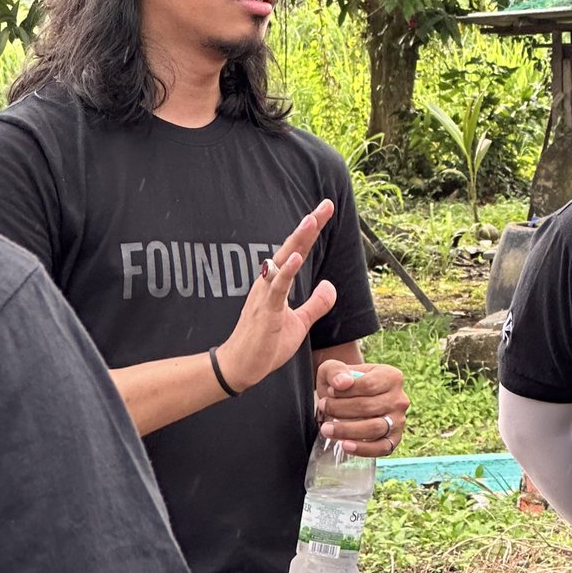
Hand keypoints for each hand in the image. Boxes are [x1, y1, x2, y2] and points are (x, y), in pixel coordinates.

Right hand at [214, 201, 337, 391]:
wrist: (241, 367)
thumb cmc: (266, 344)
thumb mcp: (299, 323)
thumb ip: (316, 304)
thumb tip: (330, 284)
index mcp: (277, 284)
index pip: (297, 251)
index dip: (312, 231)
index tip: (326, 210)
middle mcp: (269, 284)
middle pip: (290, 248)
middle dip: (309, 226)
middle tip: (326, 205)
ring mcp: (265, 296)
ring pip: (281, 262)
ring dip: (297, 242)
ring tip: (311, 221)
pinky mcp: (265, 311)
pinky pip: (276, 289)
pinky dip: (285, 272)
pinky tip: (294, 257)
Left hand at [316, 359, 408, 456]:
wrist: (351, 399)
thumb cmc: (343, 383)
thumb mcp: (335, 368)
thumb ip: (336, 371)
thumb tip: (342, 383)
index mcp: (391, 377)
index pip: (368, 385)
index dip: (344, 391)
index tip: (328, 392)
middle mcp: (399, 399)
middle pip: (369, 407)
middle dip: (340, 409)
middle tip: (322, 408)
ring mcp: (398, 421)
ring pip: (375, 428)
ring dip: (347, 430)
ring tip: (326, 429)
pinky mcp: (394, 439)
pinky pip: (381, 448)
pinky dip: (363, 449)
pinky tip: (345, 446)